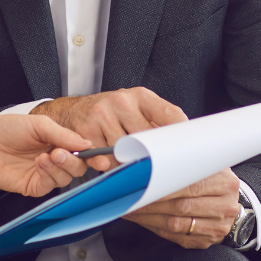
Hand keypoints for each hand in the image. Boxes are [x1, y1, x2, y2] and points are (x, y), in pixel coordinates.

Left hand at [0, 115, 90, 195]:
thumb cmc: (6, 129)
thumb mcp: (39, 124)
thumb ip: (64, 135)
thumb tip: (88, 144)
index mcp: (60, 141)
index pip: (84, 151)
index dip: (94, 154)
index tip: (100, 155)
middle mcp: (55, 159)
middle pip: (79, 167)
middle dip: (76, 161)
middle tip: (63, 152)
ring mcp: (45, 174)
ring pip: (67, 178)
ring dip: (61, 167)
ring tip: (49, 155)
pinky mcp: (34, 187)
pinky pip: (51, 185)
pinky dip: (49, 174)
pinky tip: (41, 162)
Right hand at [34, 87, 186, 170]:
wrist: (74, 110)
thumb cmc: (112, 113)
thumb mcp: (137, 108)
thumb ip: (158, 121)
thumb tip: (183, 141)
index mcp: (141, 96)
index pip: (170, 115)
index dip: (180, 135)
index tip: (186, 149)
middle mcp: (122, 101)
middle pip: (148, 140)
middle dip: (151, 155)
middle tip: (155, 165)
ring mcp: (102, 115)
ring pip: (127, 152)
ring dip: (128, 162)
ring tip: (127, 159)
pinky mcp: (87, 131)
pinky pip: (106, 159)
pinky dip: (110, 165)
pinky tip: (110, 159)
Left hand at [123, 168, 241, 249]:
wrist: (227, 204)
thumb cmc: (210, 181)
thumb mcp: (205, 166)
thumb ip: (185, 163)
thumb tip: (148, 159)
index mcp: (225, 182)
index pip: (191, 185)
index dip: (164, 187)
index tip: (143, 185)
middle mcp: (226, 206)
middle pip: (182, 206)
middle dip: (151, 203)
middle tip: (130, 198)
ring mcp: (218, 226)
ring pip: (177, 224)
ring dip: (149, 218)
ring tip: (131, 209)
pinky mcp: (207, 240)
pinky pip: (177, 237)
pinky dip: (156, 228)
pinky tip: (143, 220)